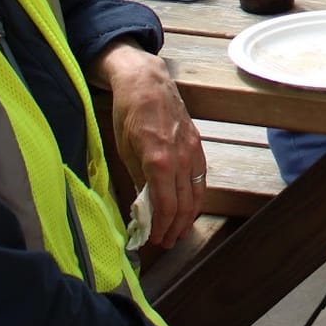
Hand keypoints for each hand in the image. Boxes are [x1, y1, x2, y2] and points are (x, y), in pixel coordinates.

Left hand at [92, 42, 204, 248]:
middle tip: (165, 243)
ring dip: (188, 216)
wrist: (147, 82)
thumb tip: (143, 209)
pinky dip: (196, 196)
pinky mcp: (197, 144)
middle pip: (184, 204)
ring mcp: (193, 150)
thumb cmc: (129, 114)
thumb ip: (138, 181)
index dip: (161, 227)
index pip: (166, 205)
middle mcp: (181, 157)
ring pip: (197, 193)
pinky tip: (189, 206)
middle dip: (175, 227)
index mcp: (159, 160)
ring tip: (178, 231)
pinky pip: (200, 178)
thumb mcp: (125, 150)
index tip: (154, 241)